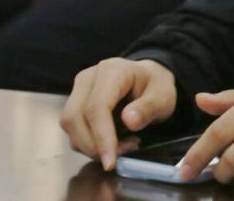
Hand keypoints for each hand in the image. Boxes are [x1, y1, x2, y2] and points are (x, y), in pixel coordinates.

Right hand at [60, 58, 178, 170]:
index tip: (110, 162)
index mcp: (112, 71)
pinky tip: (111, 142)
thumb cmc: (155, 87)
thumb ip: (149, 108)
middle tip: (123, 154)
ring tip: (122, 146)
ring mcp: (77, 90)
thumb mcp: (163, 97)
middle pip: (75, 117)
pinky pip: (73, 130)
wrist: (147, 79)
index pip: (96, 107)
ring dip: (91, 146)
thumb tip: (129, 121)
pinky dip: (89, 144)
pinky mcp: (74, 103)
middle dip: (94, 146)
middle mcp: (88, 78)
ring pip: (70, 126)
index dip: (101, 136)